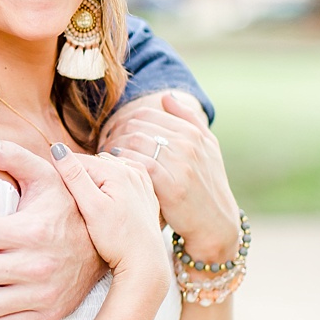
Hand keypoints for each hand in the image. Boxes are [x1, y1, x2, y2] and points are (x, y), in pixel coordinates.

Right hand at [49, 147, 169, 287]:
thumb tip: (57, 148)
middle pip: (93, 164)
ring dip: (93, 180)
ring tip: (86, 203)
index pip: (77, 160)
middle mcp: (133, 171)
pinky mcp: (144, 193)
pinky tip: (104, 200)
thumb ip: (74, 176)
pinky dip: (109, 185)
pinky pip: (121, 179)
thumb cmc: (117, 239)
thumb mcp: (91, 207)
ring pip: (106, 171)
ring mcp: (141, 181)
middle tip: (71, 201)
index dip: (61, 174)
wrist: (145, 262)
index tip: (53, 191)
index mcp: (117, 171)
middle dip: (78, 177)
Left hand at [101, 91, 241, 262]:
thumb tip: (166, 96)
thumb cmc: (206, 184)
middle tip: (103, 146)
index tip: (113, 135)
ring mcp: (181, 164)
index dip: (122, 123)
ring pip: (133, 142)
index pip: (145, 115)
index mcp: (193, 133)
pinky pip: (137, 164)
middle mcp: (189, 144)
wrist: (216, 223)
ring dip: (113, 149)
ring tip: (106, 159)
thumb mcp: (207, 149)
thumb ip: (188, 120)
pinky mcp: (172, 185)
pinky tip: (115, 170)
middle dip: (114, 134)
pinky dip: (121, 164)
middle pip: (135, 126)